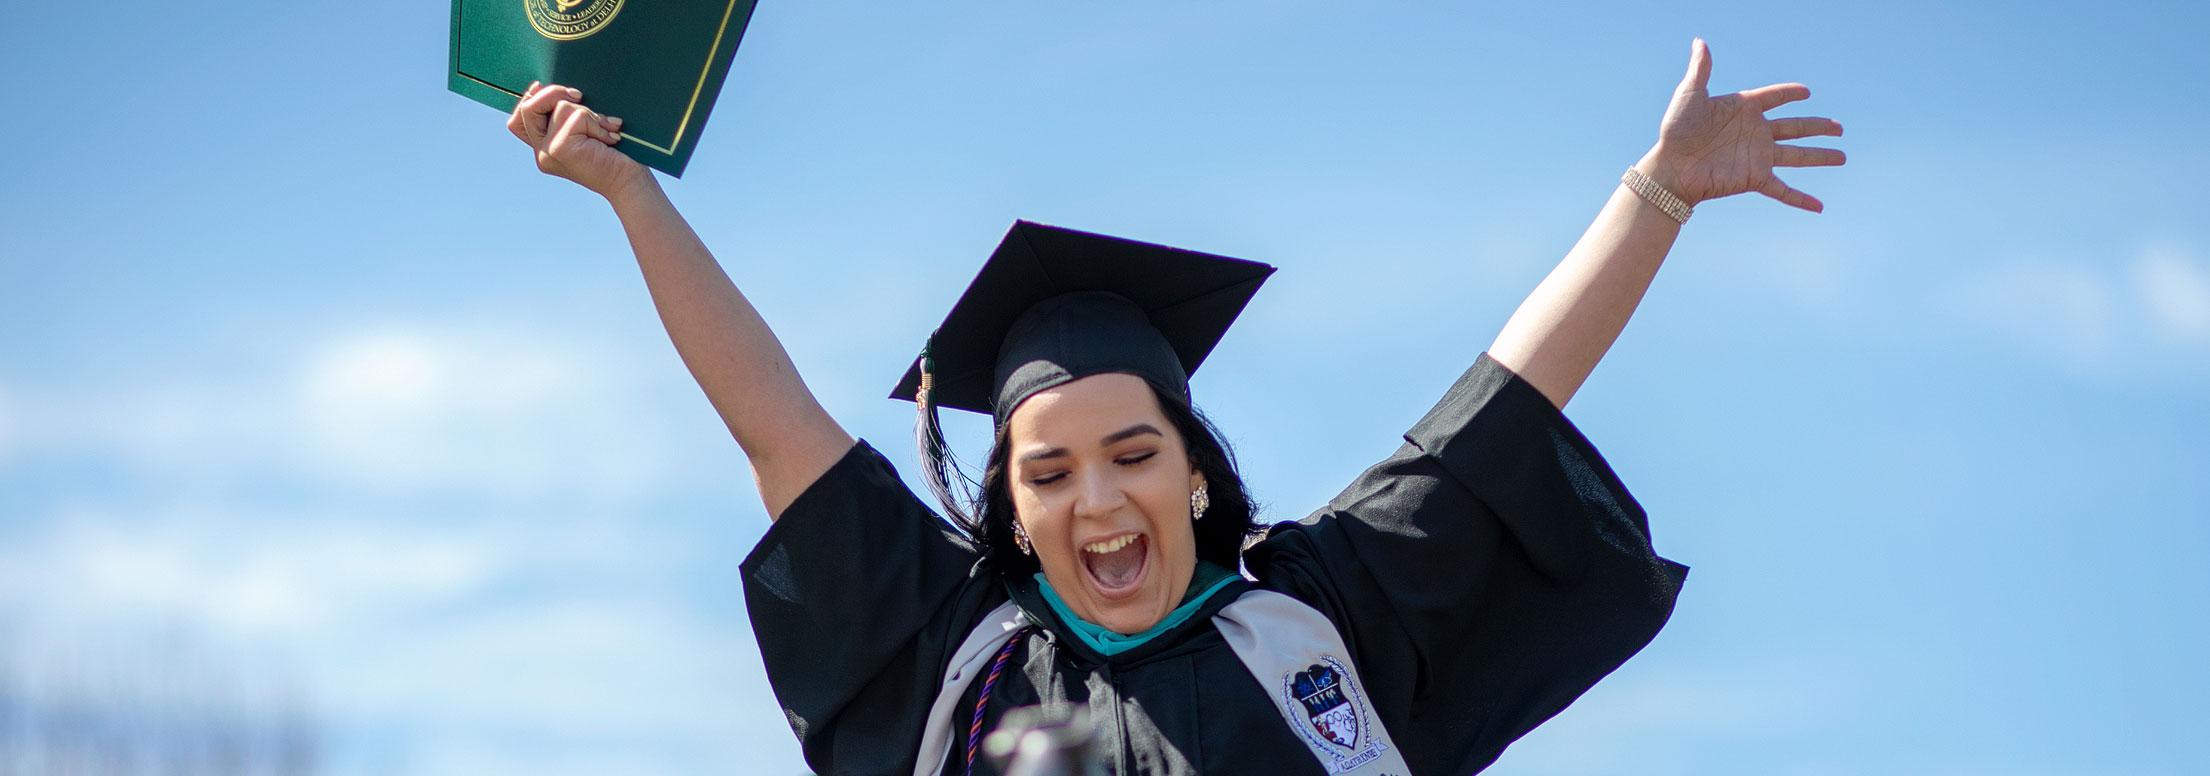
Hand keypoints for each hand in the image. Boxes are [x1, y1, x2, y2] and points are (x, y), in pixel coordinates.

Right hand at [505, 82, 649, 200]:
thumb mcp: (587, 132)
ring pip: (561, 107)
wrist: (628, 183)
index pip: (518, 122)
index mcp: (546, 149)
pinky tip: (610, 138)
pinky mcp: (560, 148)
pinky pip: (577, 115)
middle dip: (553, 92)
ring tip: (608, 131)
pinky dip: (598, 122)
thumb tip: (561, 91)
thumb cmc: (615, 157)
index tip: (544, 87)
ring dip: (591, 114)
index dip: (528, 98)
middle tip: (579, 96)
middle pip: (528, 108)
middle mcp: (542, 153)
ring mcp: (548, 152)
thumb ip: (570, 117)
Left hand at [1643, 39, 1844, 212]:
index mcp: (1744, 108)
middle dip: (1818, 126)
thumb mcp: (1689, 94)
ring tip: (1843, 156)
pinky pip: (1783, 190)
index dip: (1789, 94)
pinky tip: (1819, 207)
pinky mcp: (1755, 178)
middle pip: (1795, 127)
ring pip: (1797, 155)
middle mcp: (1755, 132)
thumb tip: (1700, 42)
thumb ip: (1701, 69)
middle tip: (1839, 127)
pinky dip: (1801, 199)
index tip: (1806, 92)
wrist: (1671, 167)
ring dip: (1820, 156)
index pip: (1774, 97)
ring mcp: (1758, 156)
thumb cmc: (1676, 130)